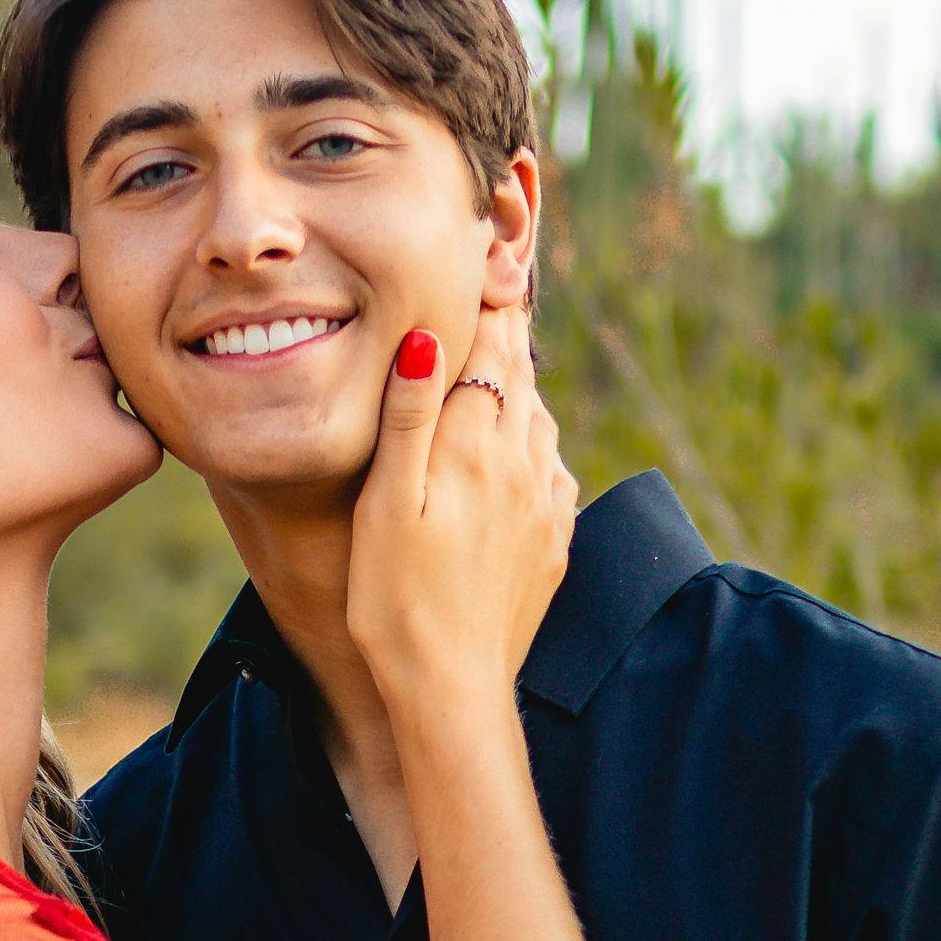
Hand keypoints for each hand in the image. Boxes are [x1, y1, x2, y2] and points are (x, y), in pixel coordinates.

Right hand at [346, 306, 576, 710]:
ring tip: (498, 361)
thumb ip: (409, 417)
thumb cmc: (396, 603)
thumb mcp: (386, 505)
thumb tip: (428, 333)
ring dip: (518, 387)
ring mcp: (547, 506)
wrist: (454, 692)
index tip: (484, 248)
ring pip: (539, 420)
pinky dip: (533, 444)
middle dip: (505, 330)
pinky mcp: (554, 544)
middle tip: (496, 279)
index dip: (487, 293)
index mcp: (477, 446)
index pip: (490, 345)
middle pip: (520, 375)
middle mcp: (525, 466)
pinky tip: (516, 452)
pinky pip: (551, 472)